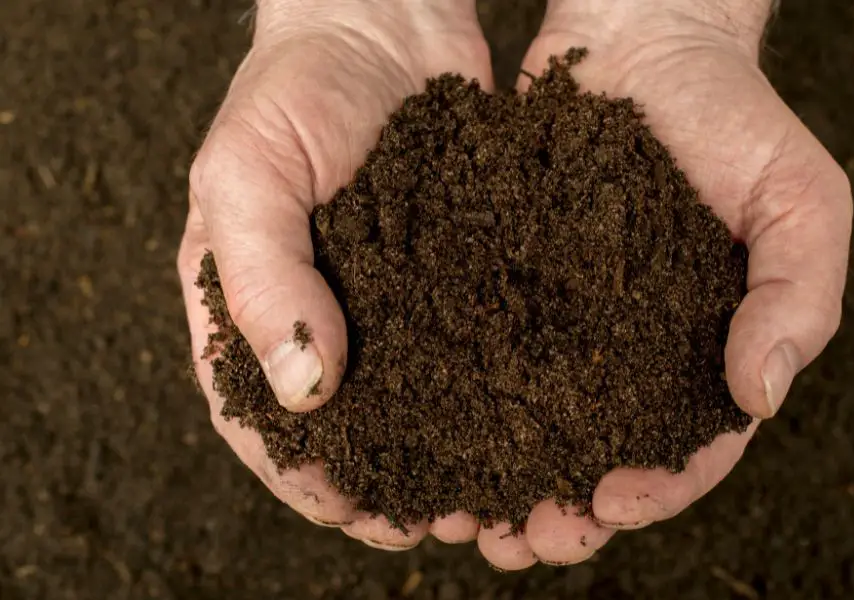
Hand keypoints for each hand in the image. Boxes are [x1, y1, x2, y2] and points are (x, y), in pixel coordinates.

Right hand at [177, 0, 491, 549]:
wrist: (381, 21)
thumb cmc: (294, 88)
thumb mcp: (248, 174)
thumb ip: (263, 280)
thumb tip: (306, 393)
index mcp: (251, 306)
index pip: (261, 416)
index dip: (304, 477)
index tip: (355, 516)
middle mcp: (323, 315)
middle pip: (348, 428)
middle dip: (388, 487)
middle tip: (437, 529)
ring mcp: (390, 301)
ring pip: (416, 403)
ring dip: (448, 458)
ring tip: (491, 500)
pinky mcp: (452, 276)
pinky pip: (469, 348)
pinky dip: (491, 395)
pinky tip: (529, 426)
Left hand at [475, 0, 852, 568]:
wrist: (645, 42)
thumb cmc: (736, 118)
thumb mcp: (801, 200)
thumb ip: (799, 297)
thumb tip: (759, 396)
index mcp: (708, 352)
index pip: (692, 449)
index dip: (656, 490)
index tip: (609, 503)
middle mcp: (635, 353)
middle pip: (602, 458)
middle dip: (564, 512)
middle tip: (520, 540)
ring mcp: (570, 324)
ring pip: (535, 427)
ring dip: (502, 481)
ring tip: (465, 517)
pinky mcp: (512, 286)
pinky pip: (484, 355)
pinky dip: (460, 405)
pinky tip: (427, 433)